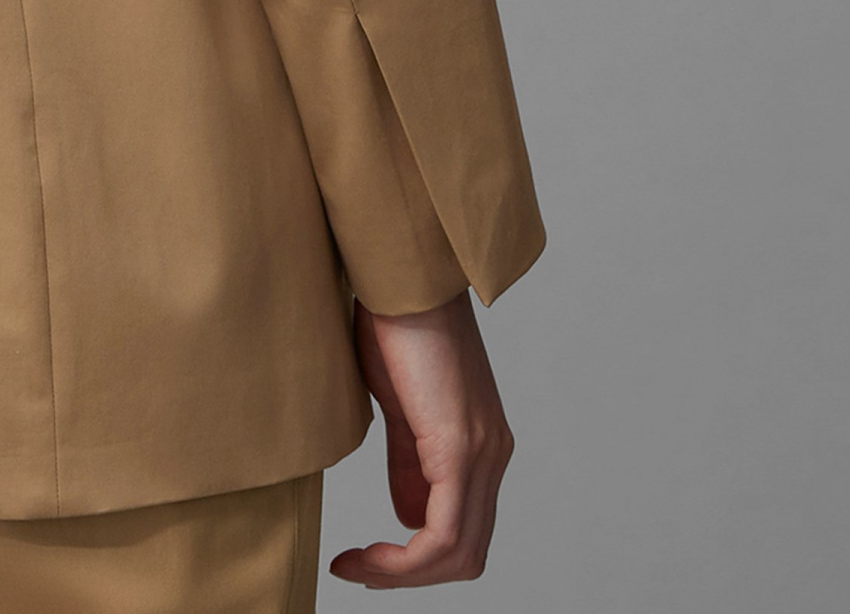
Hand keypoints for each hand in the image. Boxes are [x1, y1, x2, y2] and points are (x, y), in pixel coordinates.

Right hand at [328, 289, 513, 587]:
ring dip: (402, 574)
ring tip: (356, 565)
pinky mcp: (461, 448)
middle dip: (407, 575)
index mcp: (481, 443)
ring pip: (458, 554)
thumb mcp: (398, 403)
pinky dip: (405, 560)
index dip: (415, 559)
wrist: (401, 274)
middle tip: (356, 569)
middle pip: (465, 553)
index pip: (462, 530)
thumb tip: (407, 514)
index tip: (362, 558)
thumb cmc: (394, 322)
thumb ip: (408, 458)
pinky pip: (442, 534)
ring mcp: (483, 453)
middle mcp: (493, 454)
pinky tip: (369, 554)